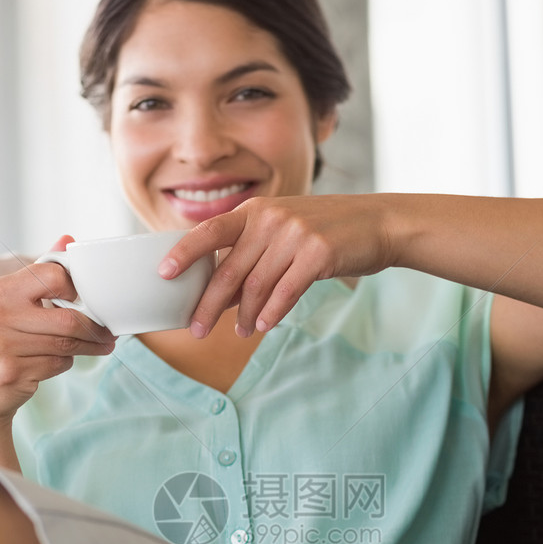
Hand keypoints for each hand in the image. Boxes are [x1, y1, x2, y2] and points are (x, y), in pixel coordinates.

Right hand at [0, 235, 115, 430]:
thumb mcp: (8, 304)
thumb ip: (39, 275)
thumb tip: (68, 239)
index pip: (53, 276)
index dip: (76, 289)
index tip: (88, 300)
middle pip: (68, 318)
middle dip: (94, 327)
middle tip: (109, 332)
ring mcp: (2, 344)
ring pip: (66, 343)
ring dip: (89, 347)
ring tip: (103, 346)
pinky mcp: (11, 371)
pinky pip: (57, 364)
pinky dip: (65, 364)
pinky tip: (57, 363)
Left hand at [158, 195, 398, 336]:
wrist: (378, 224)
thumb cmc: (328, 233)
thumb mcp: (285, 231)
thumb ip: (254, 253)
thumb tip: (220, 293)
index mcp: (256, 210)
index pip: (210, 230)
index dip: (184, 252)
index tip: (164, 273)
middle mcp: (272, 218)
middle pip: (228, 269)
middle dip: (208, 304)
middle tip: (196, 330)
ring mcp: (295, 234)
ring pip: (256, 285)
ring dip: (243, 315)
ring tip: (239, 333)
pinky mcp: (319, 253)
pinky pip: (286, 291)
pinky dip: (271, 312)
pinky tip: (262, 326)